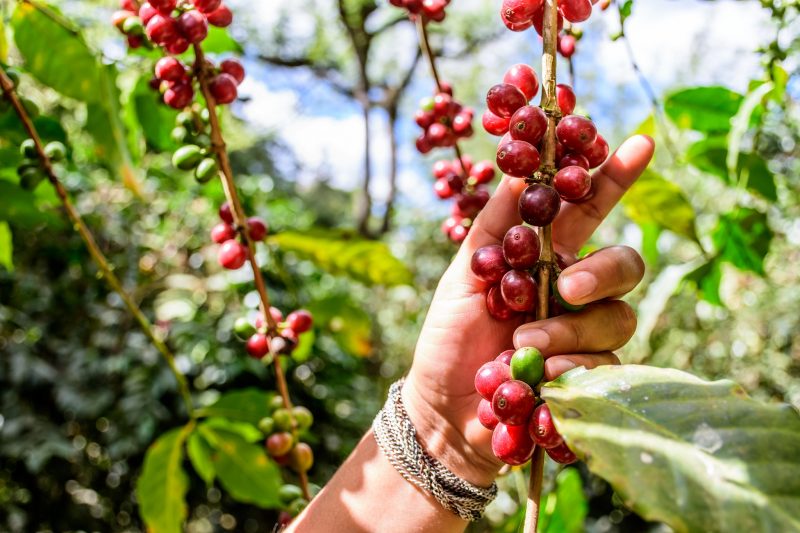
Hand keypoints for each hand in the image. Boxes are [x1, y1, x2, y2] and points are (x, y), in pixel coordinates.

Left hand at [403, 135, 653, 486]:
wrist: (442, 407)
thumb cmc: (450, 337)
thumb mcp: (464, 275)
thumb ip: (495, 226)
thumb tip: (517, 165)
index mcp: (546, 259)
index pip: (588, 211)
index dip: (614, 178)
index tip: (638, 144)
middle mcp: (575, 293)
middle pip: (625, 265)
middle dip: (602, 271)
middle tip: (565, 287)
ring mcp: (586, 337)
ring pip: (618, 318)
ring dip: (567, 332)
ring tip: (521, 347)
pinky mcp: (591, 380)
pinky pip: (605, 367)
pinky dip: (567, 371)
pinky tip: (534, 382)